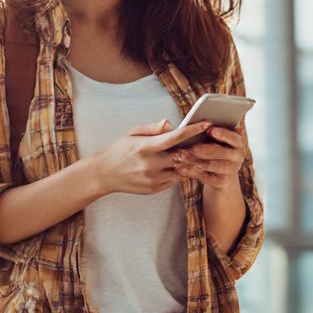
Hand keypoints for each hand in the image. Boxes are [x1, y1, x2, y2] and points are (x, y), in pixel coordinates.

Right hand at [88, 119, 211, 195]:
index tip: (206, 124)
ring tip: (199, 155)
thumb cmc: (120, 149)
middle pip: (183, 156)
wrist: (104, 174)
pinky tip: (182, 166)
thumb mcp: (133, 133)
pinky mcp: (154, 189)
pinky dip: (180, 173)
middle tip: (208, 141)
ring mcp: (153, 178)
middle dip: (197, 148)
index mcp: (146, 146)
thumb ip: (153, 128)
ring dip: (191, 163)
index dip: (193, 130)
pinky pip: (174, 181)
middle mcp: (151, 164)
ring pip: (182, 170)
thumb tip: (170, 123)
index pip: (175, 137)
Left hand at [170, 123, 246, 191]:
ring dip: (195, 161)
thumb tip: (199, 123)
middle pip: (222, 152)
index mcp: (237, 143)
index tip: (210, 130)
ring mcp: (231, 170)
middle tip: (192, 147)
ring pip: (212, 165)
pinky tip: (181, 168)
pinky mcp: (222, 182)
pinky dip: (192, 172)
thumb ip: (210, 131)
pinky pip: (206, 177)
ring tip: (181, 157)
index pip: (233, 138)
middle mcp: (237, 156)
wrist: (220, 176)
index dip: (223, 134)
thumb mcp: (215, 141)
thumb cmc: (214, 151)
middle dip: (205, 149)